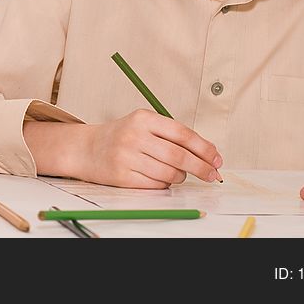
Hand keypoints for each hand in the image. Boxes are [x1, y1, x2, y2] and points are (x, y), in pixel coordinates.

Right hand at [24, 109, 222, 188]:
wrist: (87, 148)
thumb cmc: (122, 136)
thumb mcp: (144, 124)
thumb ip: (172, 135)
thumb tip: (208, 154)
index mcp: (143, 118)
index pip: (182, 134)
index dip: (204, 148)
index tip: (217, 159)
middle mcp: (134, 136)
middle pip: (179, 156)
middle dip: (202, 168)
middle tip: (213, 175)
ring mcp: (126, 156)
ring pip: (169, 173)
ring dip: (180, 177)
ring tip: (176, 173)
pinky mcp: (122, 176)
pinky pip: (156, 185)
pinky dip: (164, 184)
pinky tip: (159, 177)